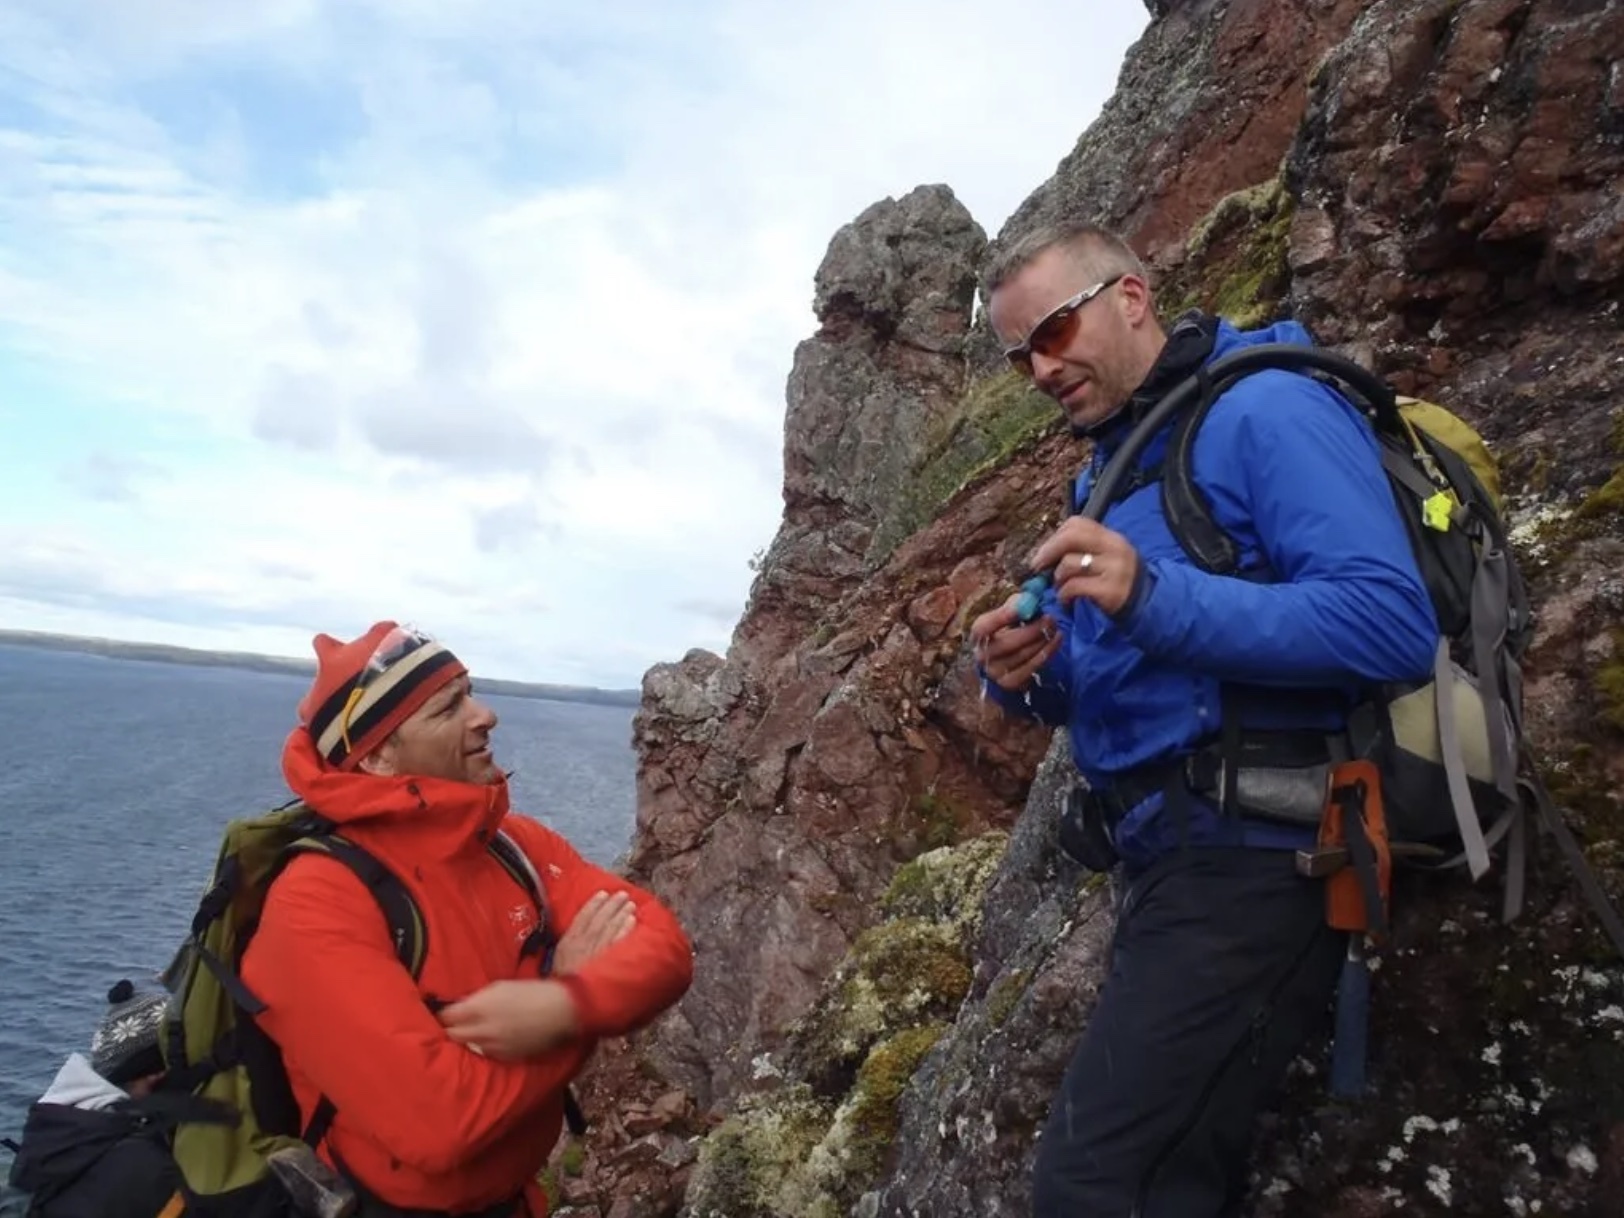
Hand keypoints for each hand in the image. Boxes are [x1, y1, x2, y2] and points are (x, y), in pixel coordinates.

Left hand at [438, 979, 580, 1059]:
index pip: (446, 1017)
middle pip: (452, 1036)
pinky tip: (490, 1039)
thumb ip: (476, 998)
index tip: (440, 1012)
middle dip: (448, 1029)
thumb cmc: (530, 992)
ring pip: (467, 1047)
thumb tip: (460, 1006)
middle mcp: (482, 1031)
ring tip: (470, 1031)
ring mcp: (493, 1047)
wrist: (560, 1011)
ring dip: (465, 1040)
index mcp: (479, 1009)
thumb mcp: (500, 987)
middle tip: (450, 1024)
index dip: (441, 1014)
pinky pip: (485, 1053)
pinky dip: (483, 1047)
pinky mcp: (505, 1058)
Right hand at [553, 891, 634, 973]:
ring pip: (610, 927)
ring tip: (630, 904)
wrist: (564, 1001)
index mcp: (569, 941)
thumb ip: (568, 944)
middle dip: (611, 905)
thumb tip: (577, 932)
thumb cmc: (561, 980)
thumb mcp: (559, 958)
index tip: (603, 893)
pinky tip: (632, 921)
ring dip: (621, 913)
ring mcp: (596, 951)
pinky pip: (618, 941)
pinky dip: (625, 929)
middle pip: (600, 919)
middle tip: (622, 894)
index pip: (583, 917)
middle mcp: (583, 942)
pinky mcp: (608, 961)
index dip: (594, 904)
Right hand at [969, 593, 1062, 691]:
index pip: (983, 627)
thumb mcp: (1005, 618)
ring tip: (1055, 629)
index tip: (1024, 604)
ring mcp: (995, 673)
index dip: (1003, 616)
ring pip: (1023, 656)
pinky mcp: (1010, 684)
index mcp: (977, 635)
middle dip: (1033, 630)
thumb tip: (1029, 599)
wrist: (1002, 664)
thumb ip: (1014, 605)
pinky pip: (1032, 669)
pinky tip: (1055, 642)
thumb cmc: (1006, 633)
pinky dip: (1046, 654)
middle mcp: (982, 656)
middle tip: (1050, 618)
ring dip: (1043, 641)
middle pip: (1008, 643)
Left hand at [1029, 517, 1140, 617]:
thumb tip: (1046, 550)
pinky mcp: (1109, 591)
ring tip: (1061, 589)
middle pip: (1071, 537)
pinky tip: (1067, 601)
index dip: (1056, 536)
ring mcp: (1114, 569)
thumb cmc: (1119, 581)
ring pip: (1068, 564)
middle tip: (1038, 566)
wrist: (1146, 606)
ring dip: (1057, 579)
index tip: (1046, 551)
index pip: (1078, 523)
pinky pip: (1074, 587)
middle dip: (1048, 551)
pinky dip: (1064, 596)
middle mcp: (1114, 549)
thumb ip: (1084, 548)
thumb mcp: (1107, 557)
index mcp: (1111, 537)